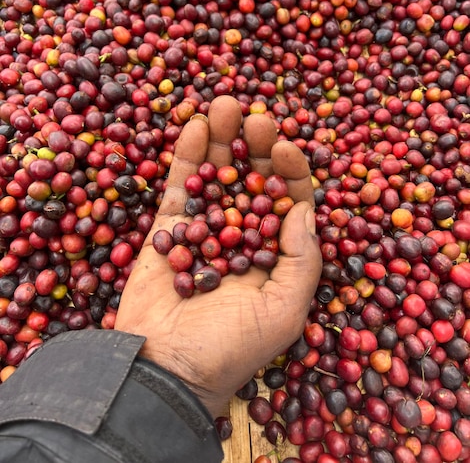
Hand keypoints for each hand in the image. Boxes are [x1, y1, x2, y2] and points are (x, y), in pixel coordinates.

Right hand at [115, 96, 321, 417]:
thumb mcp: (284, 312)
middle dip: (256, 147)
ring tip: (225, 104)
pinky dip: (187, 157)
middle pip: (252, 181)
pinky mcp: (167, 230)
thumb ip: (302, 260)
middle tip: (255, 116)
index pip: (288, 202)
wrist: (162, 373)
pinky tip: (196, 126)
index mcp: (274, 256)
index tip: (284, 146)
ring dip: (223, 140)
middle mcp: (242, 238)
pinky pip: (179, 187)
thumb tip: (303, 209)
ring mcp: (204, 231)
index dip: (290, 172)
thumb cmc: (229, 350)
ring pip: (217, 176)